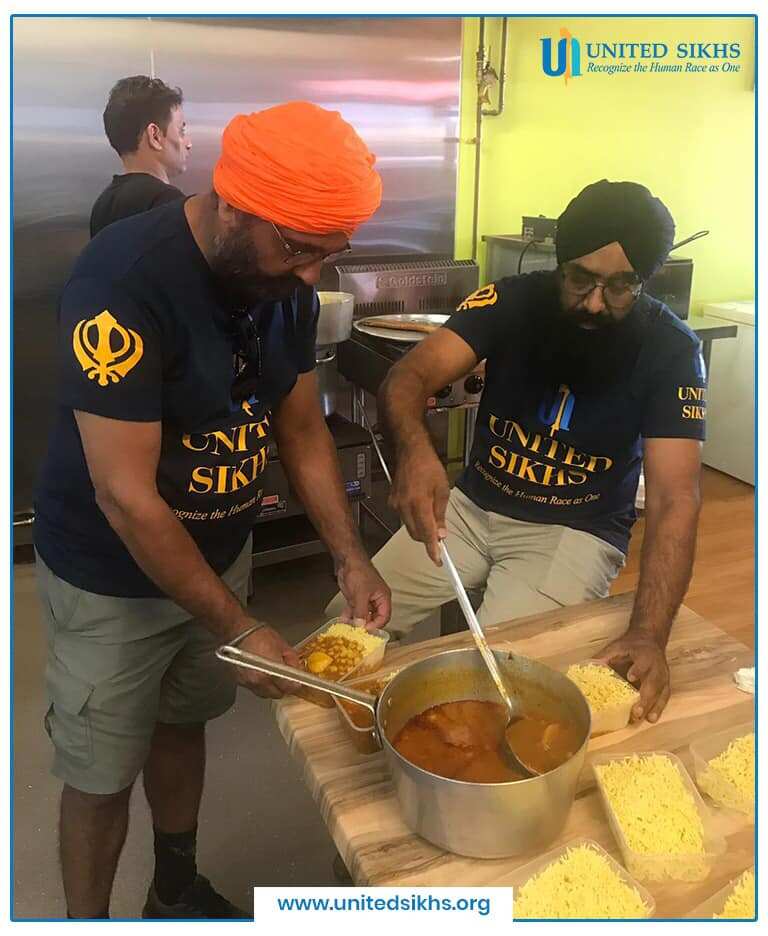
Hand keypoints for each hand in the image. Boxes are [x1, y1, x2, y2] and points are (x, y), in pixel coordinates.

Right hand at [231, 621, 302, 699]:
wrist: (237, 632)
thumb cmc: (258, 635)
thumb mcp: (282, 645)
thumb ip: (292, 661)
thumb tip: (298, 671)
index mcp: (271, 670)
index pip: (289, 687)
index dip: (296, 684)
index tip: (298, 680)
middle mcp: (259, 680)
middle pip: (278, 694)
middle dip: (284, 687)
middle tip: (286, 677)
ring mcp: (249, 682)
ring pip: (267, 694)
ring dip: (272, 688)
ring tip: (273, 675)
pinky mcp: (241, 682)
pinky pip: (256, 689)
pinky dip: (261, 685)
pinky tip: (262, 674)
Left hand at [336, 556, 390, 629]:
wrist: (347, 561)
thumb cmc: (359, 572)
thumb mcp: (361, 593)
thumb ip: (361, 611)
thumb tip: (361, 626)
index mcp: (383, 598)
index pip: (384, 617)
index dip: (376, 625)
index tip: (366, 631)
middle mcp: (376, 600)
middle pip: (374, 618)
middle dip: (365, 626)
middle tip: (357, 633)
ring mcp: (365, 599)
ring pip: (363, 616)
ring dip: (356, 622)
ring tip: (349, 630)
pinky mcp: (356, 598)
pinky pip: (354, 611)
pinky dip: (349, 616)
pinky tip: (343, 621)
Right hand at [388, 442, 449, 565]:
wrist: (411, 452)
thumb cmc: (429, 467)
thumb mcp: (442, 490)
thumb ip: (440, 515)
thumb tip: (441, 534)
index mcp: (419, 503)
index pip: (426, 533)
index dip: (432, 549)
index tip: (438, 560)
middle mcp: (405, 507)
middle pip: (416, 534)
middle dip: (427, 538)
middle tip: (439, 535)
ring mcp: (396, 505)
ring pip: (409, 527)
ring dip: (420, 528)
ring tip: (430, 515)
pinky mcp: (392, 502)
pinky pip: (404, 518)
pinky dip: (413, 518)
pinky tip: (420, 507)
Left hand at [595, 629, 670, 722]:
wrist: (649, 640)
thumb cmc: (631, 645)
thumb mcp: (617, 647)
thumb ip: (604, 657)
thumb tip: (585, 668)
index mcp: (644, 655)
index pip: (643, 662)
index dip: (638, 670)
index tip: (630, 677)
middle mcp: (657, 666)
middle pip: (653, 683)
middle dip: (646, 698)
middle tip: (636, 712)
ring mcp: (663, 676)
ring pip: (661, 692)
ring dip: (653, 707)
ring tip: (644, 718)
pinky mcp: (665, 684)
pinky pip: (664, 697)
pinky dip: (658, 709)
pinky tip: (651, 719)